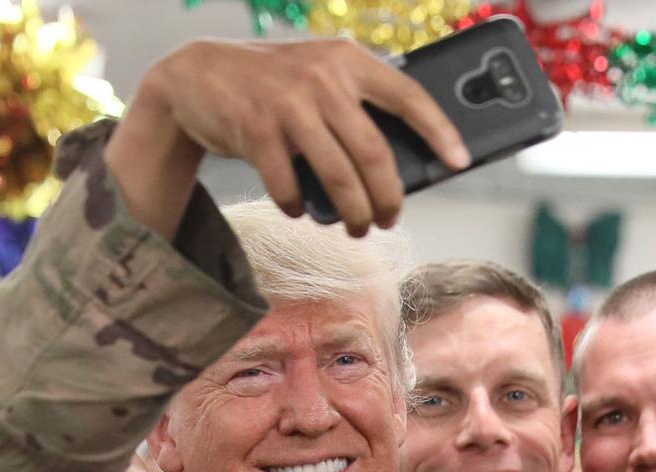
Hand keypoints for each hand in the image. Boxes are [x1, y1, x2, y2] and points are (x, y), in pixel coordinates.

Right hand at [106, 38, 469, 237]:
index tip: (459, 161)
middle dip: (387, 198)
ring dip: (352, 213)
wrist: (196, 74)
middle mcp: (322, 78)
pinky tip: (302, 210)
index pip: (408, 95)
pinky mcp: (256, 130)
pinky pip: (291, 185)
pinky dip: (300, 207)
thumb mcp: (317, 73)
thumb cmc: (270, 82)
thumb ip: (352, 101)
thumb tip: (395, 164)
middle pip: (374, 153)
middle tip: (388, 219)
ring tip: (355, 227)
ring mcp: (289, 104)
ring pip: (338, 176)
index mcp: (347, 60)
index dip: (439, 131)